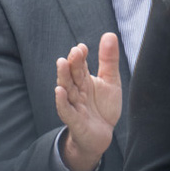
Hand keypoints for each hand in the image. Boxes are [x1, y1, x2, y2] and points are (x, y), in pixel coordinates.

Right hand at [55, 31, 121, 170]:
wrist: (101, 136)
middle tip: (75, 51)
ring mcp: (73, 105)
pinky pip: (65, 110)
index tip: (82, 47)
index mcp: (84, 80)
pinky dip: (61, 101)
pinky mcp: (74, 120)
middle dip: (72, 63)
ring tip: (62, 63)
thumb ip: (109, 60)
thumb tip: (109, 34)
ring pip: (66, 89)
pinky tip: (59, 91)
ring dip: (63, 77)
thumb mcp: (110, 82)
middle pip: (72, 75)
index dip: (80, 57)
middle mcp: (76, 91)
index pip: (80, 66)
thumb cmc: (103, 107)